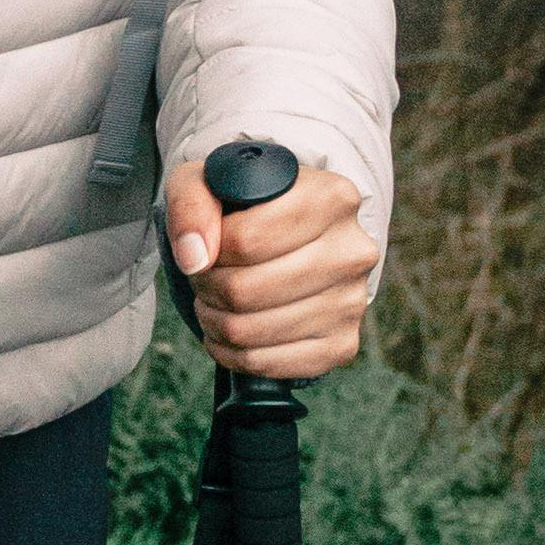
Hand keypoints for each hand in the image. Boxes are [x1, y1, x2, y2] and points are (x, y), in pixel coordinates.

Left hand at [167, 154, 375, 380]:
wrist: (292, 235)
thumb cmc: (247, 205)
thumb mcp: (210, 180)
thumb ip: (192, 203)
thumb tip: (194, 257)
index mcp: (332, 198)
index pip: (245, 240)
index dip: (209, 250)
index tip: (206, 245)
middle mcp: (353, 250)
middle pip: (244, 290)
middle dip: (206, 287)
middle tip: (204, 276)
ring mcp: (352, 301)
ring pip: (249, 330)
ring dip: (214, 319)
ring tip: (214, 299)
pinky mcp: (342, 344)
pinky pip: (267, 364)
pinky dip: (232, 352)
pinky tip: (229, 330)